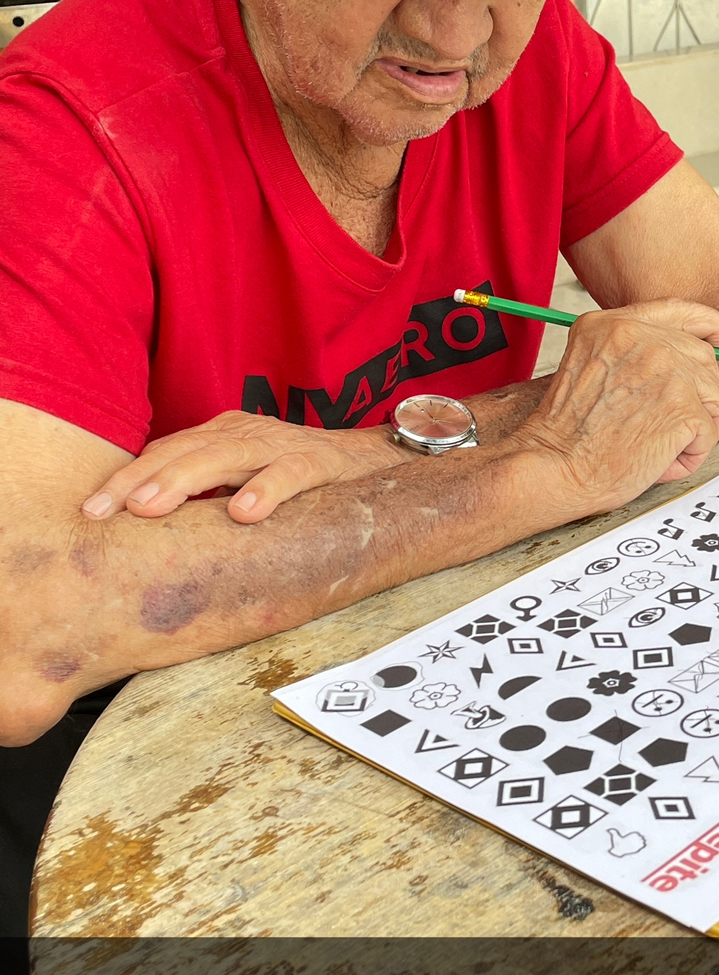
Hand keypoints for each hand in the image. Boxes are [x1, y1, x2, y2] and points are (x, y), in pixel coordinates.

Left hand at [80, 411, 397, 525]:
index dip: (125, 479)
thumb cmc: (296, 478)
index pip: (162, 453)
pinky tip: (245, 513)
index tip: (90, 512)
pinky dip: (266, 490)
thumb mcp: (240, 485)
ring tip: (150, 506)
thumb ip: (203, 500)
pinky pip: (288, 473)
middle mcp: (241, 434)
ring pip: (223, 456)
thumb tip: (147, 540)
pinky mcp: (317, 461)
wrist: (372, 459)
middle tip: (107, 511)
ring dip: (183, 480)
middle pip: (181, 452)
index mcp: (218, 437)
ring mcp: (278, 444)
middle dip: (139, 480)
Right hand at [515, 299, 718, 513]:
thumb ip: (633, 353)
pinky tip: (657, 459)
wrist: (554, 467)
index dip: (712, 325)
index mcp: (612, 324)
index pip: (680, 311)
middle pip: (703, 357)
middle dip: (698, 395)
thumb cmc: (569, 435)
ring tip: (654, 445)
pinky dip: (689, 454)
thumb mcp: (592, 368)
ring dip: (693, 428)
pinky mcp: (683, 405)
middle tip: (668, 427)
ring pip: (712, 395)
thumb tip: (692, 358)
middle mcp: (639, 337)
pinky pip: (709, 430)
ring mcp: (665, 368)